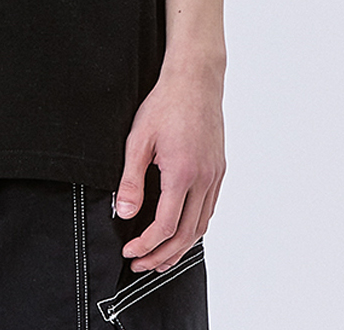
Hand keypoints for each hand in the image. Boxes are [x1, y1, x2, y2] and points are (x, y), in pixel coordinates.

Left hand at [114, 66, 225, 272]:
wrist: (195, 80)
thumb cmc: (165, 104)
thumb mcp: (138, 139)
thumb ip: (131, 180)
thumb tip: (124, 213)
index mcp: (182, 174)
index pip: (165, 226)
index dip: (146, 245)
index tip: (129, 252)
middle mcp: (204, 180)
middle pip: (186, 234)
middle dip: (161, 255)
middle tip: (140, 264)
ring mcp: (215, 176)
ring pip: (201, 226)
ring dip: (180, 247)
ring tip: (160, 257)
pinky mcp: (219, 170)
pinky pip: (209, 210)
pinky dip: (194, 228)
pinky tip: (180, 231)